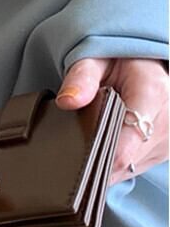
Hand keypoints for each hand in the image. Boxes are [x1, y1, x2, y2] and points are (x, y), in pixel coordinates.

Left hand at [56, 57, 168, 184]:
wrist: (140, 65)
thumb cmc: (116, 61)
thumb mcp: (94, 59)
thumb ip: (80, 78)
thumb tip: (67, 101)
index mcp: (153, 92)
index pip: (128, 138)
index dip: (99, 152)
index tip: (75, 155)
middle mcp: (167, 119)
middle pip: (125, 158)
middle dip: (96, 153)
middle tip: (75, 139)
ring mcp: (168, 139)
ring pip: (128, 167)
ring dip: (107, 158)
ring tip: (94, 133)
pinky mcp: (164, 151)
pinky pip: (134, 167)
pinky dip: (116, 159)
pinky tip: (106, 141)